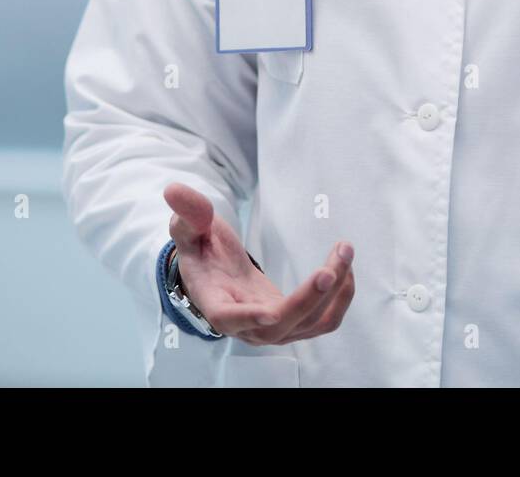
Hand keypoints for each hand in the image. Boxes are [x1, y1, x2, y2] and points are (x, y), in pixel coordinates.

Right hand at [164, 182, 354, 344]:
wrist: (218, 278)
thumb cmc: (203, 255)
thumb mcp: (190, 232)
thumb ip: (187, 215)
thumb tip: (174, 190)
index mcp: (217, 305)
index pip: (230, 319)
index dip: (249, 318)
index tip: (270, 311)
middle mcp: (248, 326)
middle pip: (282, 325)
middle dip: (309, 298)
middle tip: (331, 267)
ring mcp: (275, 329)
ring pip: (312, 324)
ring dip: (335, 293)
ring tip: (344, 251)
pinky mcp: (295, 322)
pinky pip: (325, 319)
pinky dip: (341, 296)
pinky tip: (344, 266)